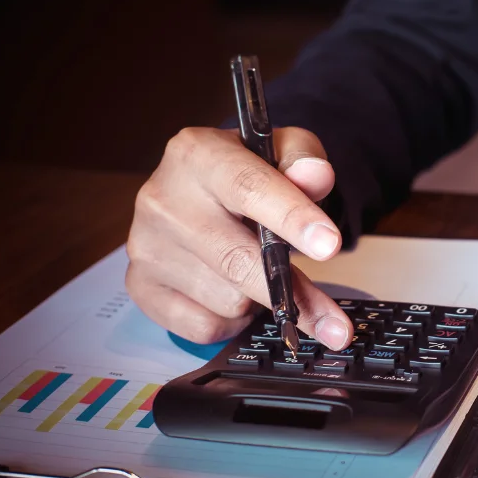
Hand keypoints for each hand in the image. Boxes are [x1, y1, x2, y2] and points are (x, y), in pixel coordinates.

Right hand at [126, 127, 353, 349]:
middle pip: (237, 259)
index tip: (330, 246)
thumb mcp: (279, 151)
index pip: (248, 188)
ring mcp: (146, 246)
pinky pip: (206, 326)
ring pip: (228, 300)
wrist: (198, 192)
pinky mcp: (142, 287)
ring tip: (259, 270)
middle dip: (293, 293)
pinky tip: (232, 290)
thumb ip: (303, 159)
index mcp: (197, 154)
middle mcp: (162, 199)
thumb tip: (316, 177)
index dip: (292, 218)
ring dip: (260, 300)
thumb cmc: (246, 173)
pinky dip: (232, 320)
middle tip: (335, 324)